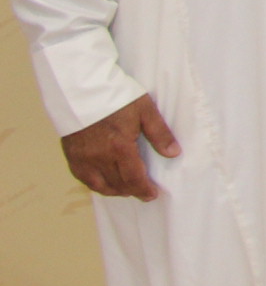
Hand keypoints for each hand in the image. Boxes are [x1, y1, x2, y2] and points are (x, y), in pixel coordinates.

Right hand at [61, 93, 180, 200]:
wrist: (82, 90)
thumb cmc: (117, 97)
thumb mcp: (145, 110)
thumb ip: (159, 134)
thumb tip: (174, 154)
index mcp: (120, 148)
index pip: (134, 179)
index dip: (144, 190)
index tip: (152, 195)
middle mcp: (100, 158)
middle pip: (118, 185)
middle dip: (132, 191)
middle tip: (143, 192)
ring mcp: (83, 159)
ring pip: (100, 185)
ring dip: (115, 191)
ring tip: (127, 190)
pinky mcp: (72, 156)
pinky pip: (84, 179)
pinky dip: (96, 185)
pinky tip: (105, 183)